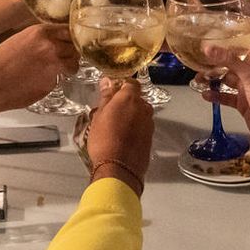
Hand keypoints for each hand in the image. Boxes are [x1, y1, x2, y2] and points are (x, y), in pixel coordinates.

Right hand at [0, 23, 77, 119]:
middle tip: (64, 58)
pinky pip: (60, 80)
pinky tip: (40, 81)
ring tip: (56, 71)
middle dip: (71, 53)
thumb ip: (39, 39)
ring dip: (68, 67)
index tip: (70, 42)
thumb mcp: (18, 40)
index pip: (68, 31)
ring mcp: (53, 66)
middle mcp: (50, 47)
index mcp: (40, 32)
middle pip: (74, 47)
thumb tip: (53, 43)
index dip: (70, 38)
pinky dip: (54, 81)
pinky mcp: (51, 84)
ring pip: (73, 65)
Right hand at [87, 78, 152, 193]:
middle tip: (109, 111)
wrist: (119, 169)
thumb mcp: (99, 116)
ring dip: (130, 115)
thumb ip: (106, 97)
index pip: (131, 83)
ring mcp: (149, 123)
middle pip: (136, 99)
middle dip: (125, 102)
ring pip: (140, 113)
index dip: (121, 85)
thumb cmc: (104, 139)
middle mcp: (143, 108)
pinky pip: (142, 127)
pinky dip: (134, 128)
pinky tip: (122, 137)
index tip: (111, 92)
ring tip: (115, 126)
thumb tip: (108, 80)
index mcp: (130, 98)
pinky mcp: (150, 138)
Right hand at [204, 44, 249, 140]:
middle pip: (230, 64)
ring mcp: (246, 88)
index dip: (227, 42)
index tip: (210, 39)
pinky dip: (215, 95)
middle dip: (214, 63)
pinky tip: (205, 95)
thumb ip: (229, 60)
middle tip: (198, 62)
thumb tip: (208, 48)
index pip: (241, 46)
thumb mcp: (248, 74)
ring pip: (226, 80)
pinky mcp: (241, 103)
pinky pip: (225, 96)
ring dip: (212, 79)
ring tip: (198, 79)